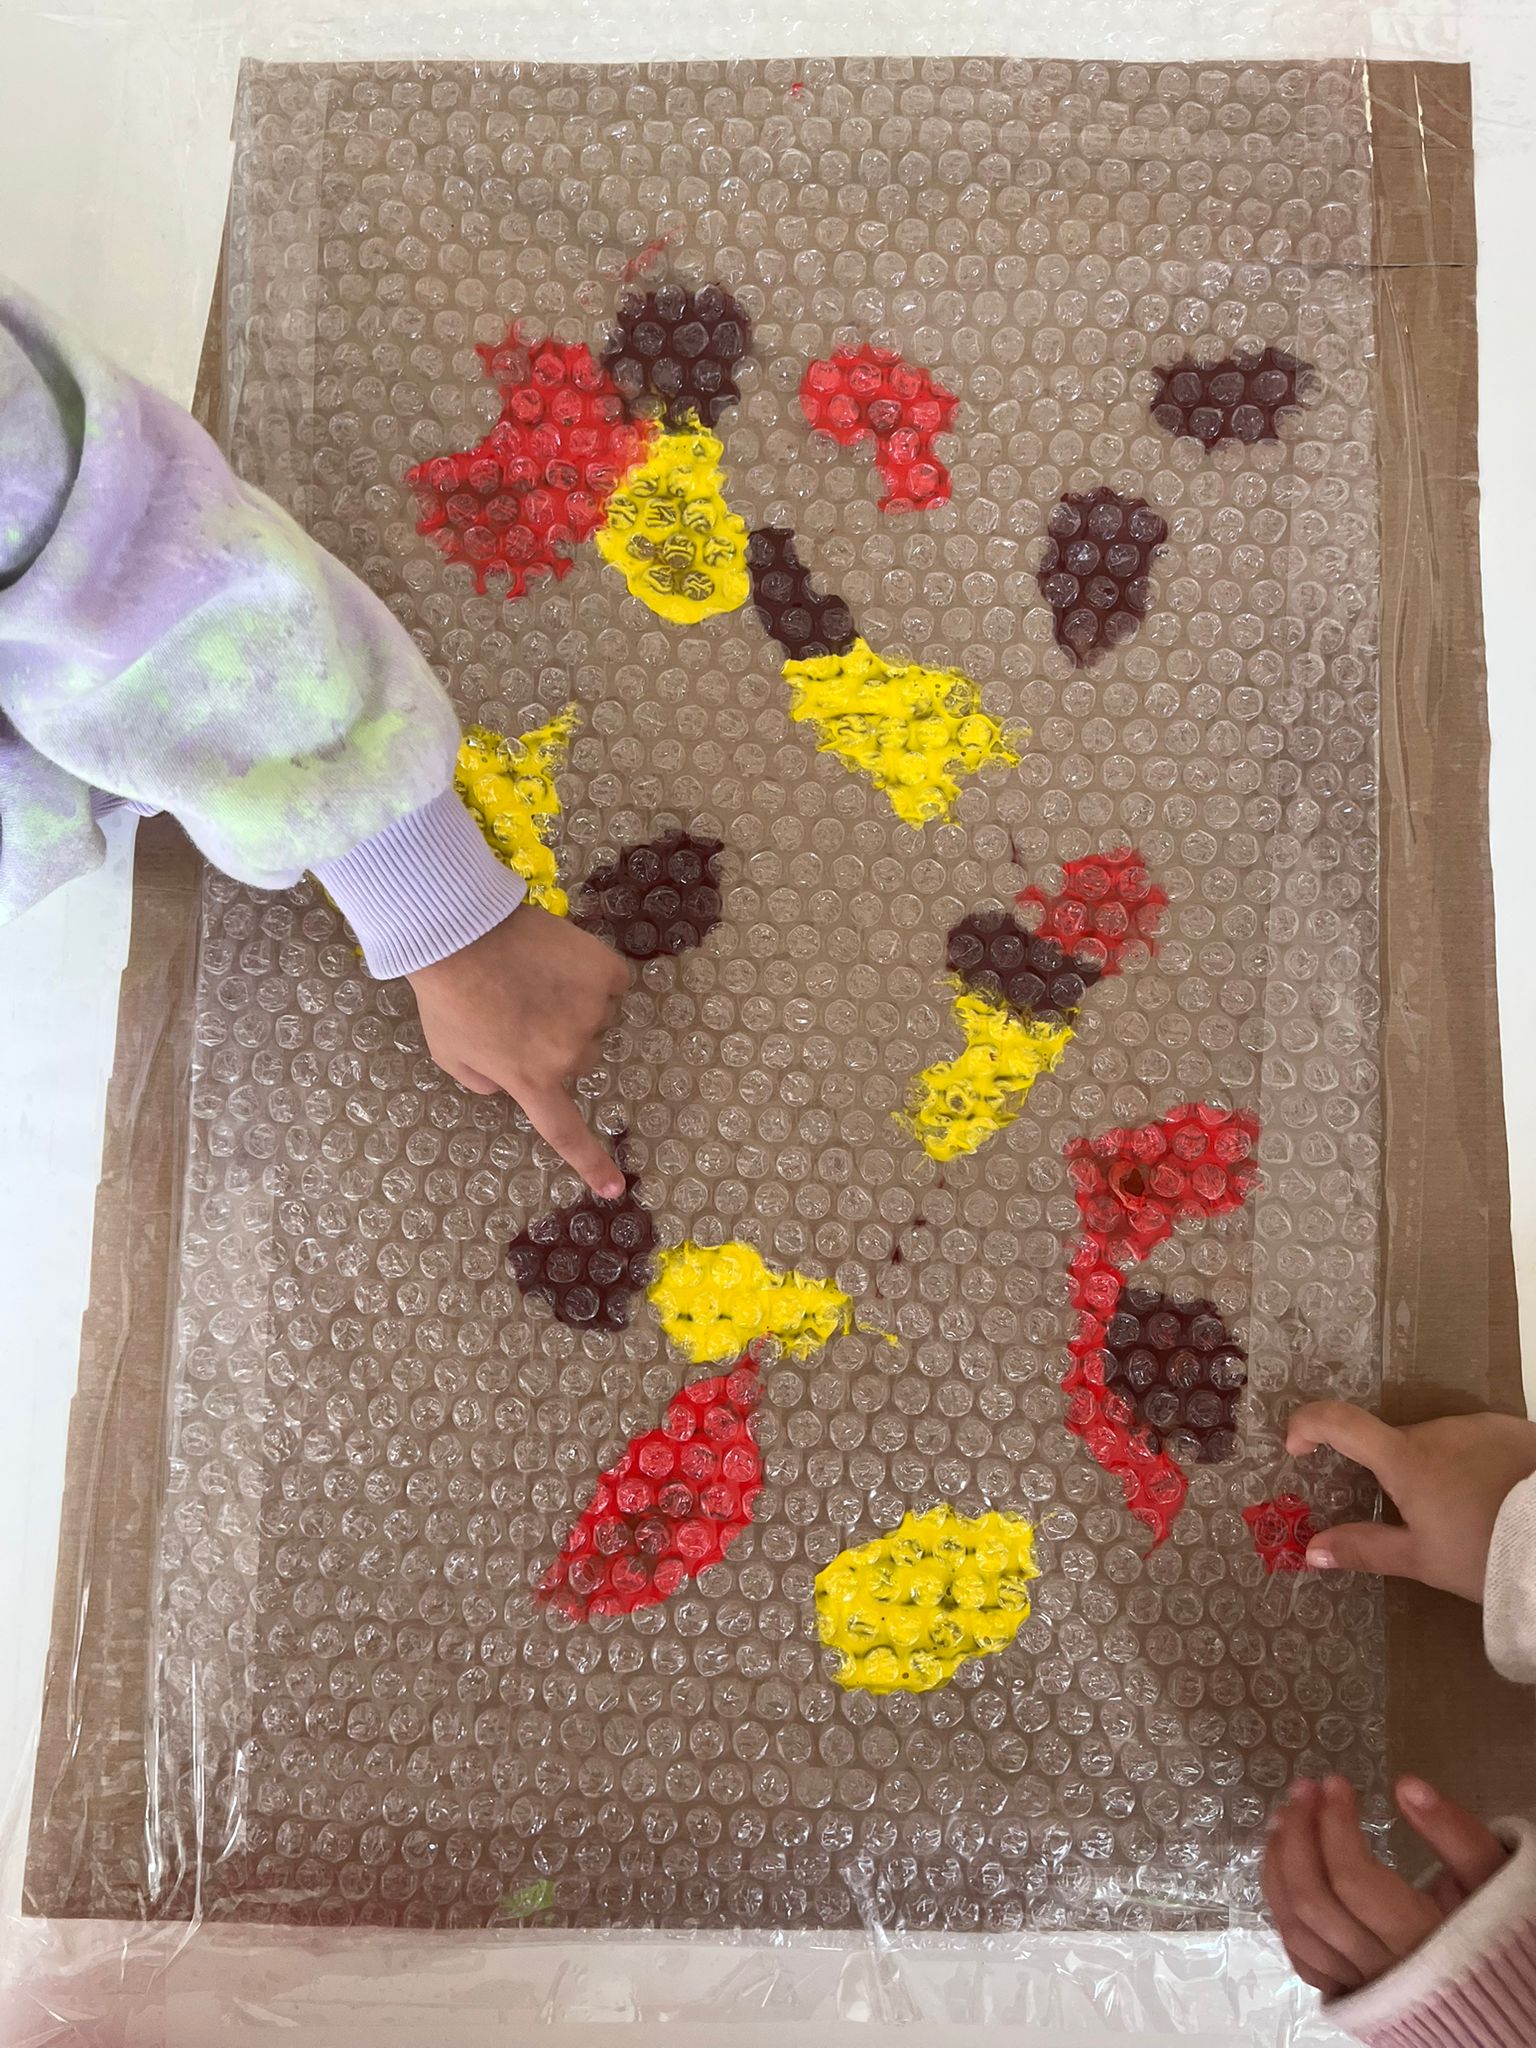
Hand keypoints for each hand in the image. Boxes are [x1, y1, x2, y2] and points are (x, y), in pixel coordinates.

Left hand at [408, 905, 630, 1196]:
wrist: (458, 930)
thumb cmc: (445, 995)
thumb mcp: (448, 1053)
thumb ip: (481, 1079)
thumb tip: (504, 1082)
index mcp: (530, 1079)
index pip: (565, 1132)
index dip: (591, 1162)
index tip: (616, 1188)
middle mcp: (568, 1052)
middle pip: (582, 1058)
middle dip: (560, 1041)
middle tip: (524, 1009)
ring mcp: (592, 1010)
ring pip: (597, 1016)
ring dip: (575, 1003)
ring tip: (534, 976)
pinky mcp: (604, 971)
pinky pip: (612, 980)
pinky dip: (594, 972)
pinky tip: (562, 958)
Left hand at [1264, 1774, 1507, 1998]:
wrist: (1502, 1999)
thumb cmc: (1497, 1930)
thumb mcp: (1494, 1879)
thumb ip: (1457, 1835)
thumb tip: (1407, 1786)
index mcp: (1421, 1943)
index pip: (1353, 1880)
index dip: (1335, 1824)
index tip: (1336, 1783)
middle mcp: (1381, 1971)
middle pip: (1314, 1902)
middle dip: (1298, 1836)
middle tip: (1304, 1790)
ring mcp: (1358, 1987)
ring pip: (1296, 1930)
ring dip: (1279, 1867)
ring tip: (1283, 1818)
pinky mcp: (1346, 1995)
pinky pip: (1300, 1954)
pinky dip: (1282, 1907)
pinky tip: (1282, 1868)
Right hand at [1287, 1400, 1535, 1600]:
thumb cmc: (1486, 1548)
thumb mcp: (1424, 1559)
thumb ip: (1366, 1548)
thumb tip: (1310, 1549)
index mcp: (1405, 1458)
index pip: (1339, 1421)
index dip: (1308, 1425)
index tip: (1298, 1447)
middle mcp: (1436, 1430)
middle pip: (1398, 1446)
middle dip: (1398, 1478)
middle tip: (1422, 1522)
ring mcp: (1477, 1425)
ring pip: (1442, 1446)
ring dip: (1442, 1473)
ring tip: (1470, 1518)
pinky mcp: (1513, 1430)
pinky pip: (1479, 1443)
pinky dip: (1477, 1467)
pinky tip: (1498, 1501)